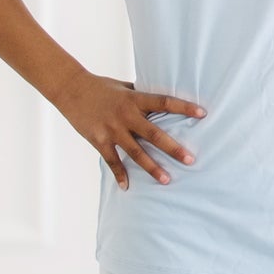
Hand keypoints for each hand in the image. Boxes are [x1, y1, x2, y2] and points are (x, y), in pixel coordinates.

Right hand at [57, 75, 202, 188]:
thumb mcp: (124, 86)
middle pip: (154, 134)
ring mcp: (112, 129)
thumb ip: (142, 94)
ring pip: (135, 152)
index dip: (184, 107)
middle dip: (173, 148)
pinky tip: (127, 187)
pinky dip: (120, 174)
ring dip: (152, 167)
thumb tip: (162, 100)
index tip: (203, 113)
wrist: (70, 89)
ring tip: (167, 180)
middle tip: (190, 160)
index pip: (164, 102)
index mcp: (135, 99)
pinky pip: (112, 161)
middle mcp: (126, 115)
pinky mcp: (99, 140)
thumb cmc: (101, 86)